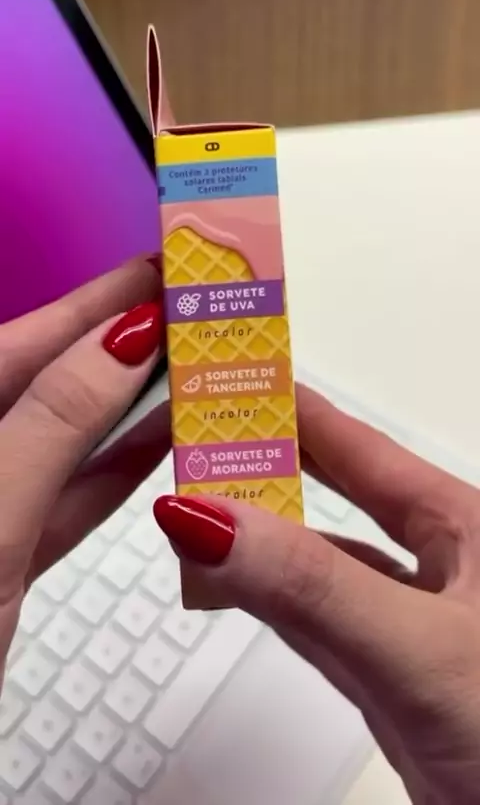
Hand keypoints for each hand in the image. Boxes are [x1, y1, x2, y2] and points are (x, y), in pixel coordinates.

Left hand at [0, 257, 169, 683]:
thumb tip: (121, 341)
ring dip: (127, 404)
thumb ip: (55, 422)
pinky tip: (159, 441)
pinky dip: (116, 470)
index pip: (22, 338)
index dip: (95, 300)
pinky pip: (68, 496)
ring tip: (188, 365)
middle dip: (119, 343)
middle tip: (185, 310)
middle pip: (48, 380)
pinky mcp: (4, 553)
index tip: (157, 269)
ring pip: (64, 437)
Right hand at [154, 384, 479, 804]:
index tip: (233, 378)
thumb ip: (313, 588)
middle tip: (206, 435)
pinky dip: (273, 601)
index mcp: (465, 525)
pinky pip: (320, 622)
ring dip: (265, 535)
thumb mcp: (421, 647)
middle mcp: (442, 565)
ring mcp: (415, 624)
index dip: (295, 408)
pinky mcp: (396, 679)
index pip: (360, 447)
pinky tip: (239, 584)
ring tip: (204, 505)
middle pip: (339, 493)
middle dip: (273, 462)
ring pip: (324, 562)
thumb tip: (209, 521)